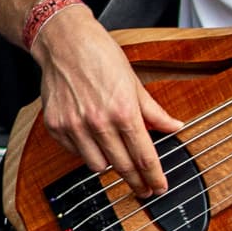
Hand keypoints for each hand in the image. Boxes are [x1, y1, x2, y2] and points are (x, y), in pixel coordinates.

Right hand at [33, 4, 184, 197]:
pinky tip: (91, 138)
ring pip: (97, 165)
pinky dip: (86, 151)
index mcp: (123, 111)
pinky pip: (75, 153)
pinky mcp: (56, 126)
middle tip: (144, 189)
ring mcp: (74, 126)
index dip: (154, 176)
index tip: (159, 187)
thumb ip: (154, 111)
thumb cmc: (100, 56)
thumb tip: (174, 127)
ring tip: (115, 155)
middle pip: (123, 166)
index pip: (144, 156)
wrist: (64, 41)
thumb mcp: (134, 82)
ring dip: (109, 164)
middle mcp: (98, 122)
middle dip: (137, 182)